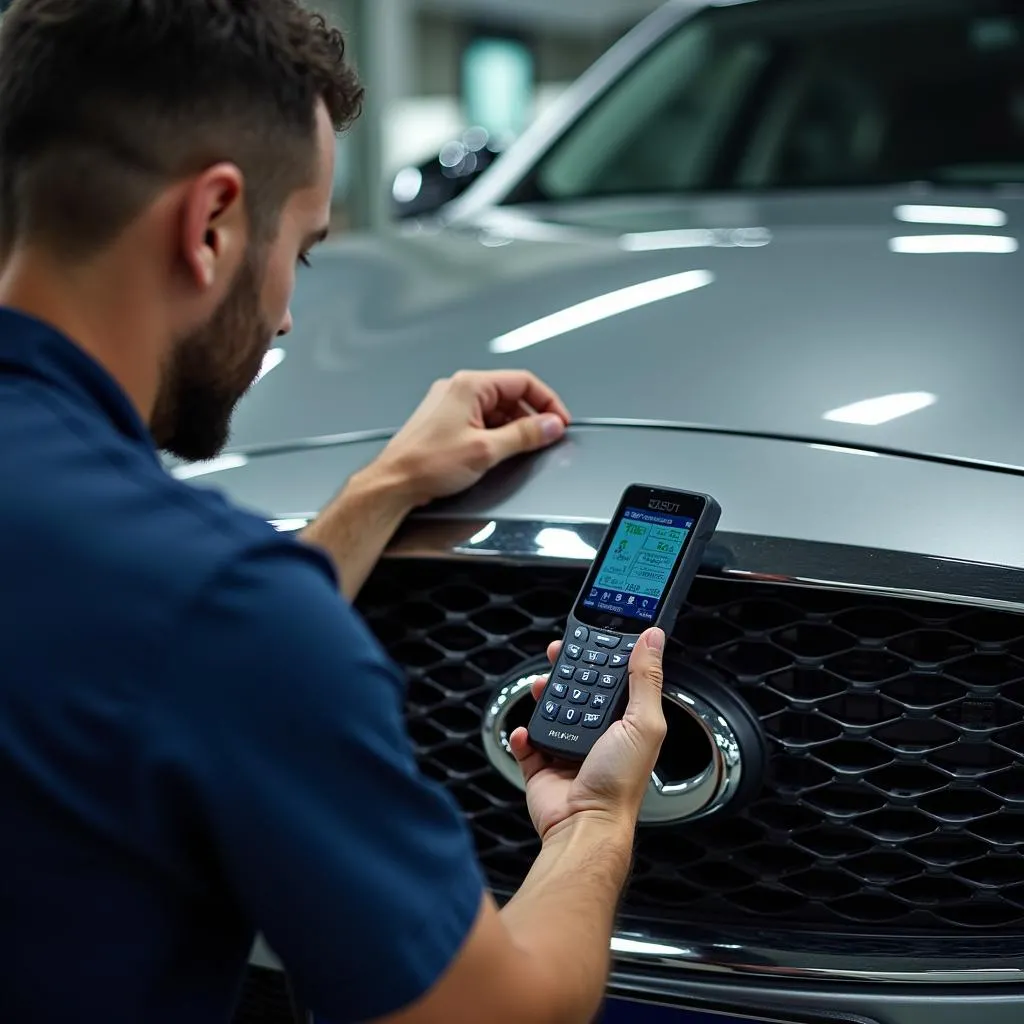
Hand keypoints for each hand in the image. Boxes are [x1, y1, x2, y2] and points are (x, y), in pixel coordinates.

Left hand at [372, 370, 570, 507]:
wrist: (394, 483)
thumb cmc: (426, 464)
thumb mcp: (486, 450)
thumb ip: (524, 435)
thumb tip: (550, 426)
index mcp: (469, 386)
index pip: (523, 382)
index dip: (547, 402)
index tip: (559, 421)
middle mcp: (458, 389)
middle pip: (510, 395)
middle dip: (531, 417)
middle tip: (545, 438)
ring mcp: (450, 404)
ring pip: (496, 409)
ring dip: (513, 427)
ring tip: (521, 449)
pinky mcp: (444, 421)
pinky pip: (480, 419)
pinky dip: (495, 433)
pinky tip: (497, 451)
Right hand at [509, 628, 667, 842]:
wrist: (585, 825)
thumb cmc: (620, 784)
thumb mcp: (643, 722)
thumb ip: (646, 678)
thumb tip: (653, 639)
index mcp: (626, 722)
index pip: (613, 679)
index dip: (602, 656)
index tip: (591, 637)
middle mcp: (598, 735)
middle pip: (578, 689)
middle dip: (566, 669)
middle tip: (556, 653)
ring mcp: (568, 750)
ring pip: (550, 711)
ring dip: (543, 696)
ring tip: (541, 687)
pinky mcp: (542, 767)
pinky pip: (526, 743)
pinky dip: (523, 735)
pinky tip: (528, 731)